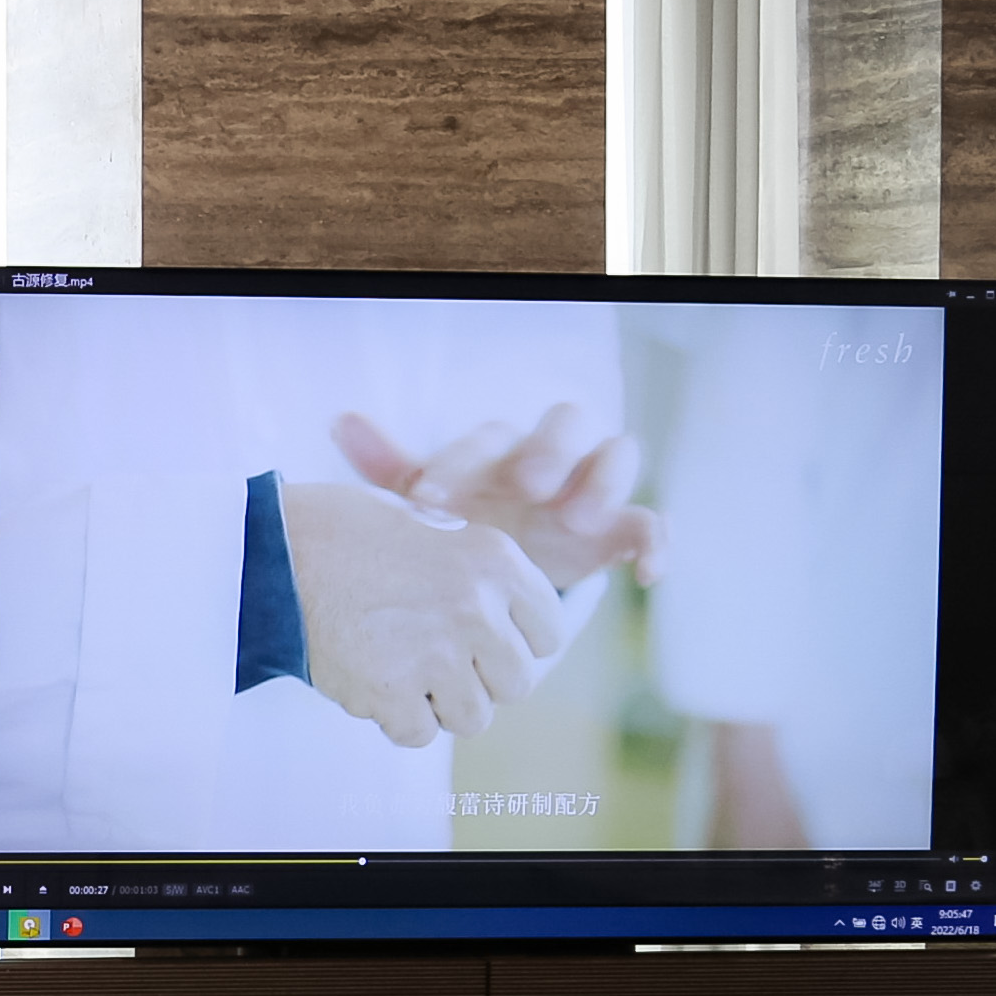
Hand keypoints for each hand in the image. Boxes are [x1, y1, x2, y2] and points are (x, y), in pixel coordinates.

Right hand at [277, 481, 565, 746]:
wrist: (269, 547)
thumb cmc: (344, 532)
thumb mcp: (431, 525)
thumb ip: (477, 576)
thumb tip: (504, 632)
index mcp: (494, 560)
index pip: (548, 633)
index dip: (514, 642)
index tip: (481, 640)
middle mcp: (475, 607)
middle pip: (516, 683)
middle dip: (479, 680)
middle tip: (436, 662)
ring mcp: (434, 653)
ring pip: (473, 718)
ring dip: (440, 706)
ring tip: (402, 674)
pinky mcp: (388, 690)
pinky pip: (418, 733)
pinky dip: (395, 720)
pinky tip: (370, 684)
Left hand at [332, 404, 664, 590]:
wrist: (499, 573)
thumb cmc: (460, 527)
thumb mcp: (426, 505)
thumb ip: (390, 468)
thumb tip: (340, 421)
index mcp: (499, 448)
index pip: (487, 435)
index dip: (459, 462)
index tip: (429, 500)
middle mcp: (550, 456)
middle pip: (569, 420)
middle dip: (550, 447)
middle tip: (527, 484)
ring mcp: (589, 488)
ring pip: (618, 455)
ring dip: (602, 481)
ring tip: (575, 518)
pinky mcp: (619, 528)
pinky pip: (651, 523)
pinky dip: (655, 544)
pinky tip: (647, 576)